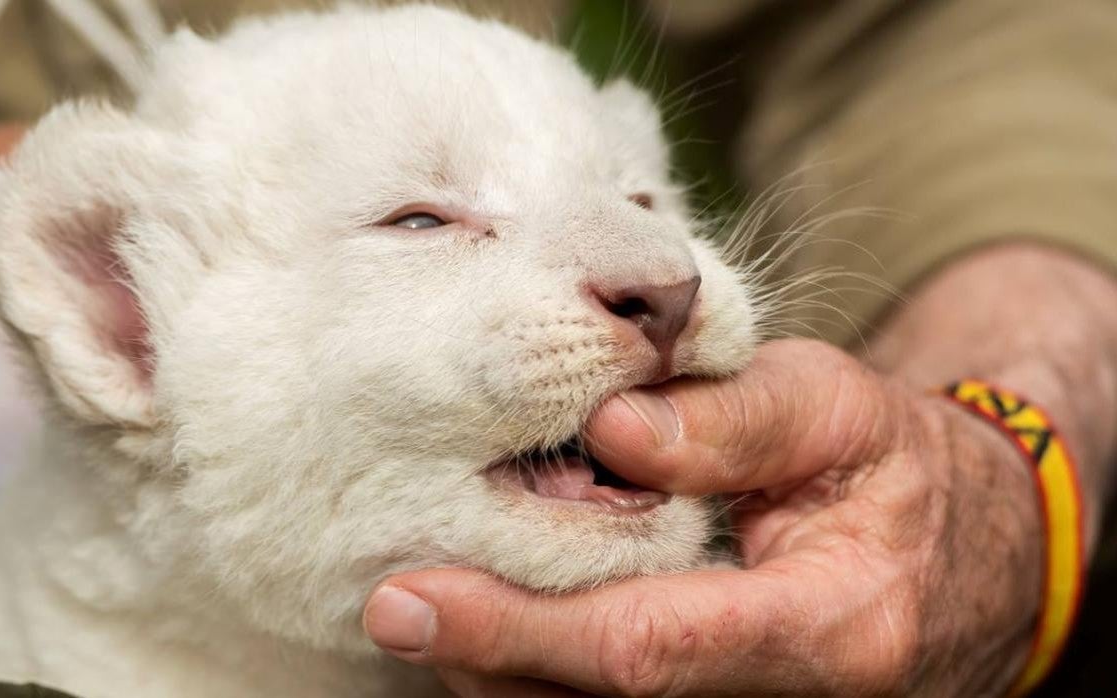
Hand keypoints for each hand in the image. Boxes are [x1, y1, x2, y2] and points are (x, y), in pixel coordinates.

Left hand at [364, 339, 1044, 695]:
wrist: (960, 548)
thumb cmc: (893, 464)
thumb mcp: (838, 406)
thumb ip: (735, 419)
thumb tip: (613, 432)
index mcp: (826, 629)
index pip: (648, 650)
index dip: (521, 630)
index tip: (412, 599)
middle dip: (483, 658)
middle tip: (395, 599)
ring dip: (498, 667)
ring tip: (439, 596)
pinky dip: (537, 665)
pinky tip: (496, 610)